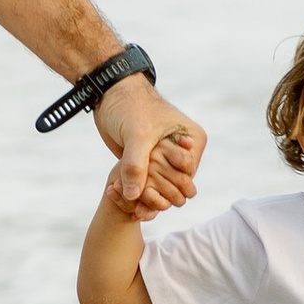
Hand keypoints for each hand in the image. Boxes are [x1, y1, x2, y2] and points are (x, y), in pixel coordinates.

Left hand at [96, 76, 204, 217]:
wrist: (111, 96)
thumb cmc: (130, 108)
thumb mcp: (136, 135)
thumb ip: (136, 165)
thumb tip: (134, 196)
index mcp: (193, 140)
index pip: (187, 177)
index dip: (167, 188)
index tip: (145, 190)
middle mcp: (184, 152)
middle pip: (177, 187)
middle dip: (157, 197)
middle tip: (136, 206)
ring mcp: (167, 159)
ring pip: (163, 190)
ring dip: (147, 199)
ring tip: (131, 207)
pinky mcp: (150, 164)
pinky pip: (151, 187)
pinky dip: (140, 196)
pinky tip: (128, 203)